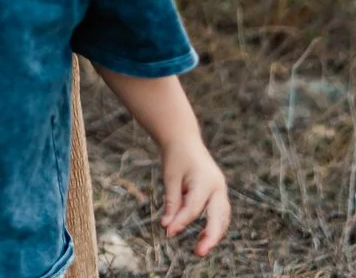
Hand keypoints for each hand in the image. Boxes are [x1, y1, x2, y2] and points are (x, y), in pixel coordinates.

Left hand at [161, 137, 230, 254]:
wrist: (184, 139)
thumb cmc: (175, 157)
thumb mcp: (170, 177)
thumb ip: (171, 203)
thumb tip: (167, 227)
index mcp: (204, 179)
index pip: (193, 207)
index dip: (181, 222)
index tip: (168, 233)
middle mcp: (217, 186)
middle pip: (218, 216)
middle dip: (210, 236)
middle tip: (199, 253)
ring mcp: (221, 189)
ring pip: (223, 217)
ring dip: (214, 234)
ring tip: (200, 249)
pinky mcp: (219, 193)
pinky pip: (220, 214)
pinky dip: (214, 227)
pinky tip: (203, 239)